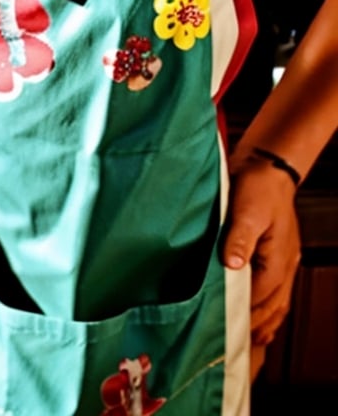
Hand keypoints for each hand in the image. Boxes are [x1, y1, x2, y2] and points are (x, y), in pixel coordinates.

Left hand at [222, 160, 300, 353]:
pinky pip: (275, 291)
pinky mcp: (275, 256)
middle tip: (230, 341)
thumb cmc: (258, 185)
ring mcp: (283, 262)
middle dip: (253, 324)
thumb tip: (233, 265)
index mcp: (278, 258)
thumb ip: (240, 238)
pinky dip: (266, 307)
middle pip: (271, 306)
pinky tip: (256, 316)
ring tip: (245, 338)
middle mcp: (284, 265)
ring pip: (276, 302)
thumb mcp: (247, 209)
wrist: (267, 166)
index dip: (242, 312)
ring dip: (262, 319)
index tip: (223, 325)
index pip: (260, 296)